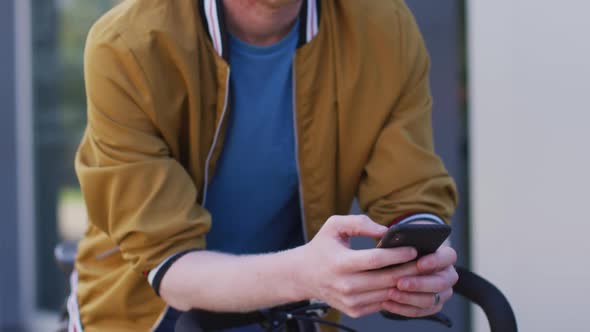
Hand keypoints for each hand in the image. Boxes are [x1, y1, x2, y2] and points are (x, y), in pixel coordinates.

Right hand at [297, 215, 419, 317]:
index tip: (414, 248)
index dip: (397, 254)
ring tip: (420, 271)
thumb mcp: (334, 226)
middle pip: (387, 279)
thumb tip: (385, 230)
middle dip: (410, 270)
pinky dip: (396, 294)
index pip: (375, 260)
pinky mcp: (355, 311)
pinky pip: (383, 303)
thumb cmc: (322, 247)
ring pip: (388, 293)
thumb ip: (359, 222)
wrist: (303, 275)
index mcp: (340, 263)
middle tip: (426, 261)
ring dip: (406, 283)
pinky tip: (405, 282)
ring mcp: (351, 301)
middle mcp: (345, 285)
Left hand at [382, 244, 457, 316]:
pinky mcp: (432, 306)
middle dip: (419, 284)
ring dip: (409, 298)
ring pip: (431, 300)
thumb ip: (401, 240)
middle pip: (441, 283)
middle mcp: (448, 275)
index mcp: (445, 256)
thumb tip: (387, 235)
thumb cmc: (405, 249)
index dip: (435, 260)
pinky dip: (403, 309)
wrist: (406, 263)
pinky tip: (387, 303)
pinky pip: (420, 311)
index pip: (448, 256)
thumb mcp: (405, 241)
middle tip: (400, 282)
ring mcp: (442, 293)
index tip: (419, 263)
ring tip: (390, 293)